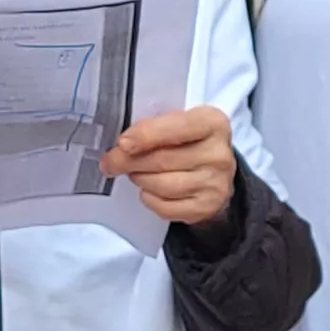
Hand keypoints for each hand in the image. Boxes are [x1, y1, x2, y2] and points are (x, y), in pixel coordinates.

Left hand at [105, 104, 239, 227]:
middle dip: (129, 161)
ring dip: (139, 179)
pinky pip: (165, 207)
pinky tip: (149, 190)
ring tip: (135, 173)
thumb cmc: (189, 143)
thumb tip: (121, 146)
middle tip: (111, 161)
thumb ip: (154, 128)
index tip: (122, 143)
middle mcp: (219, 154)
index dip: (146, 135)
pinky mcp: (206, 207)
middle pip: (162, 159)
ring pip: (161, 185)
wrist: (214, 173)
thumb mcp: (179, 123)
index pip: (177, 127)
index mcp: (212, 123)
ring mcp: (215, 183)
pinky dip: (149, 199)